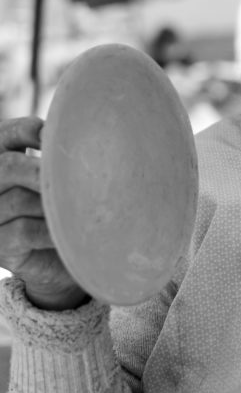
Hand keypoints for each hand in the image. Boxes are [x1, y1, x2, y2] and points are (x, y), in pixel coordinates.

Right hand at [0, 117, 86, 308]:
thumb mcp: (58, 180)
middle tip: (73, 182)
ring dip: (54, 204)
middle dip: (43, 171)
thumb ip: (57, 158)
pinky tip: (72, 232)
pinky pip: (25, 231)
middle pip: (7, 166)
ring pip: (20, 200)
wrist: (61, 262)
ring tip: (80, 209)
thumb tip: (72, 135)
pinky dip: (52, 230)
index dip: (27, 130)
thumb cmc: (63, 211)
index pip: (4, 134)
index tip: (54, 138)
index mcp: (1, 161)